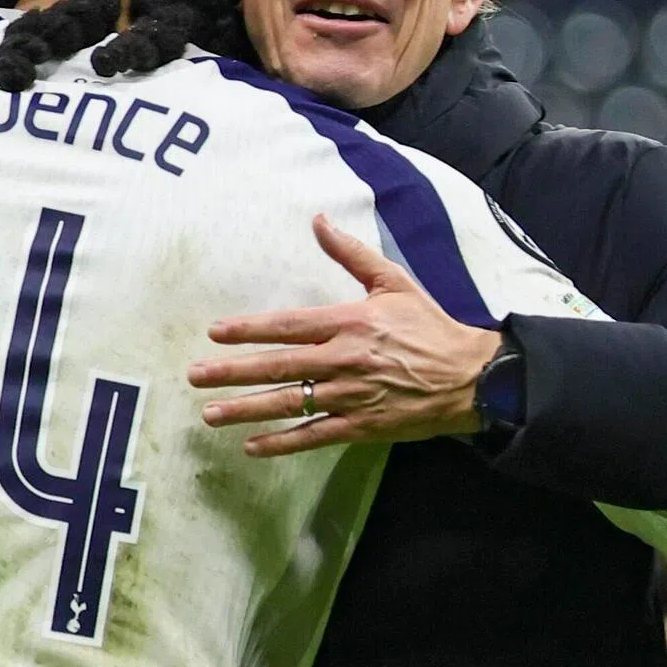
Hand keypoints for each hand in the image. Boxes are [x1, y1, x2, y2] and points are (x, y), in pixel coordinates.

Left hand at [186, 214, 501, 455]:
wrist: (470, 377)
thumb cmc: (428, 326)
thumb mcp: (393, 281)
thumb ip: (351, 253)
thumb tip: (318, 220)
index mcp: (349, 322)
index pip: (289, 325)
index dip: (250, 329)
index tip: (215, 333)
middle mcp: (344, 360)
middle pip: (279, 366)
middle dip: (233, 371)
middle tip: (195, 376)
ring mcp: (351, 397)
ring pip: (290, 404)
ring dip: (247, 409)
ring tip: (210, 414)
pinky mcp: (362, 427)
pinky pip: (315, 436)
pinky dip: (283, 443)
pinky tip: (253, 445)